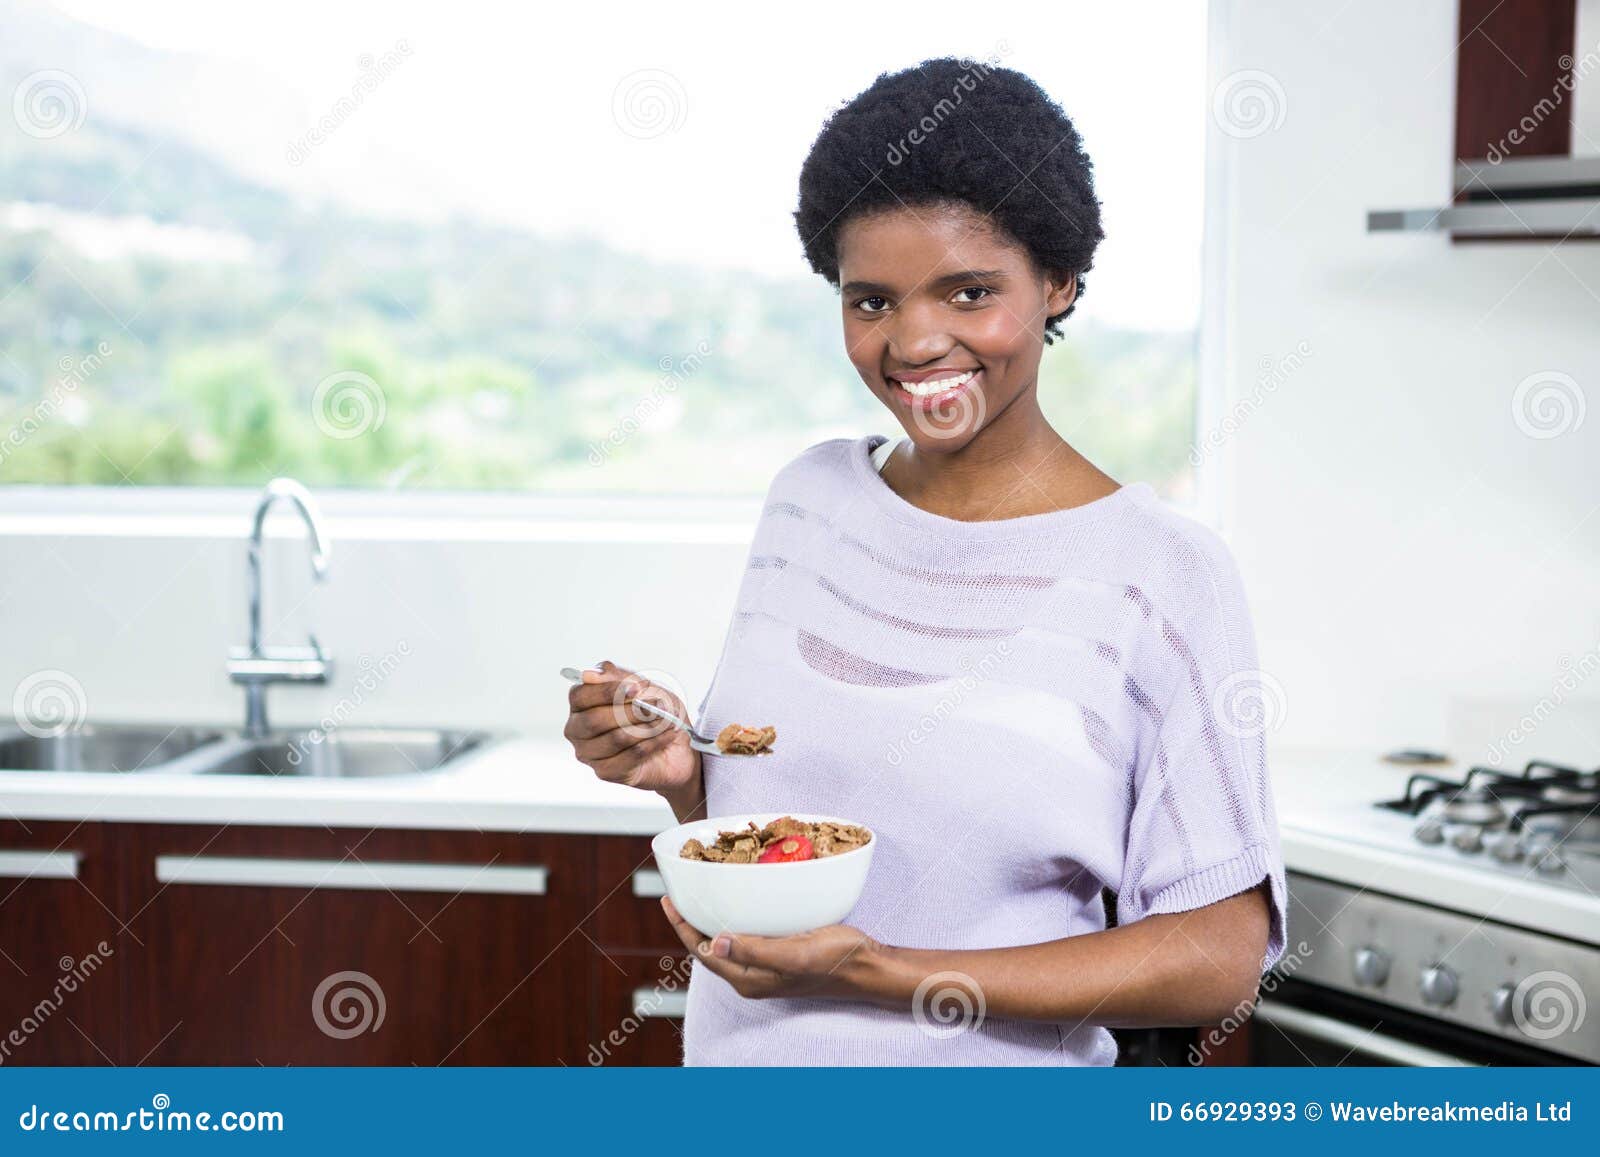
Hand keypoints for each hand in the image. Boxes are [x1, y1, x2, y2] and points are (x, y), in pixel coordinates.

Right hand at [563, 660, 700, 794]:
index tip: (637, 688)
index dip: (608, 691)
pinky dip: (654, 743)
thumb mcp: (643, 687)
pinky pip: (630, 756)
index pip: (580, 695)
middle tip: (656, 707)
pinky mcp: (606, 772)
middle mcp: (578, 730)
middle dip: (631, 711)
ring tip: (667, 721)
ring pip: (616, 738)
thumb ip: (617, 677)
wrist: (677, 746)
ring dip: (647, 727)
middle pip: (595, 720)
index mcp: (580, 704)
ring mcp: (589, 753)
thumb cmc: (655, 714)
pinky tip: (667, 736)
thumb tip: (590, 674)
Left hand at [661, 896, 885, 1001]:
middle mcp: (752, 975)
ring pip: (727, 941)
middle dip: (692, 923)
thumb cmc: (833, 960)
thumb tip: (713, 942)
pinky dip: (735, 917)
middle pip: (710, 948)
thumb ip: (754, 951)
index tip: (668, 901)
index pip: (704, 953)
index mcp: (749, 979)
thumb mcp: (793, 955)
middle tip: (680, 894)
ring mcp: (765, 965)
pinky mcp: (779, 952)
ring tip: (700, 895)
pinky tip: (738, 901)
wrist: (865, 966)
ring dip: (711, 920)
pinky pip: (746, 935)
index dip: (683, 928)